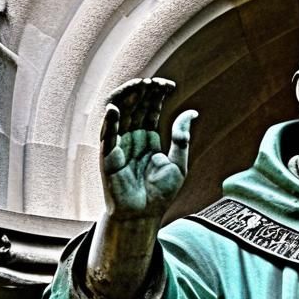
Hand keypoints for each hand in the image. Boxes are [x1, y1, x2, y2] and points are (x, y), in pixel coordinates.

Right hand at [100, 77, 196, 222]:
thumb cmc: (160, 193)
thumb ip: (182, 138)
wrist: (144, 215)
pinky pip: (106, 135)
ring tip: (138, 86)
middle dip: (144, 91)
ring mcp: (119, 144)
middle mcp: (132, 137)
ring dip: (127, 98)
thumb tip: (192, 112)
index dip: (158, 94)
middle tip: (155, 83)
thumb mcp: (178, 163)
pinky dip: (109, 121)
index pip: (150, 108)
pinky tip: (116, 109)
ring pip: (119, 113)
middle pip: (135, 106)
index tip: (170, 86)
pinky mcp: (108, 156)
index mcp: (148, 138)